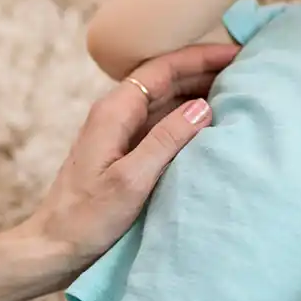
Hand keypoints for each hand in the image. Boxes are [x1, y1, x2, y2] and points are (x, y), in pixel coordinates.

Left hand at [26, 43, 238, 276]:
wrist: (53, 247)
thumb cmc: (87, 218)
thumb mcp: (131, 180)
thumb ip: (166, 140)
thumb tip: (203, 107)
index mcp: (115, 110)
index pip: (163, 68)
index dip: (201, 57)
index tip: (237, 54)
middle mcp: (117, 113)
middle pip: (166, 78)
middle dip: (205, 69)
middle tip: (247, 68)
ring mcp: (122, 131)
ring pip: (167, 99)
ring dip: (200, 90)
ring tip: (238, 89)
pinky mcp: (127, 151)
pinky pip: (163, 121)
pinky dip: (190, 116)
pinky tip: (213, 123)